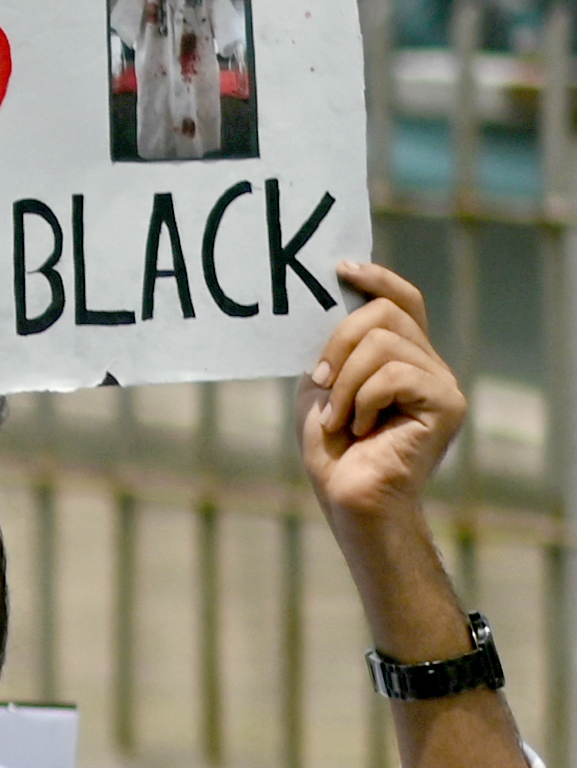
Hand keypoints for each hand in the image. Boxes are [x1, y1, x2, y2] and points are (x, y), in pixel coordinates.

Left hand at [305, 260, 466, 533]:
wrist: (350, 498)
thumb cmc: (333, 451)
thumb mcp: (320, 389)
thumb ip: (330, 351)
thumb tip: (329, 307)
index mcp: (401, 357)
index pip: (403, 301)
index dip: (377, 279)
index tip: (341, 269)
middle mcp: (428, 364)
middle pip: (387, 313)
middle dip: (340, 340)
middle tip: (322, 380)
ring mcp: (441, 382)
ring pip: (385, 343)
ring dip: (347, 381)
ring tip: (341, 416)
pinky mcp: (447, 403)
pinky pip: (394, 374)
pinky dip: (364, 399)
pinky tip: (364, 428)